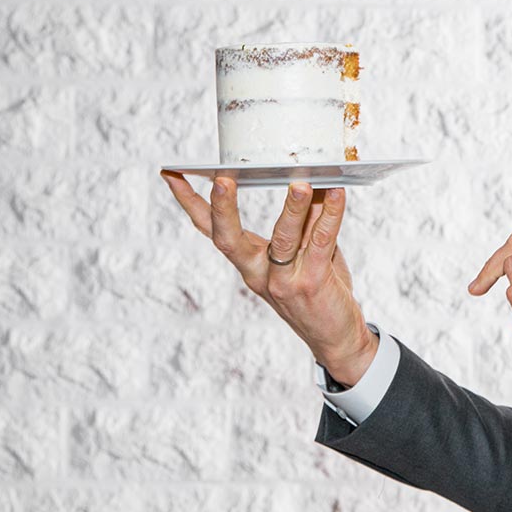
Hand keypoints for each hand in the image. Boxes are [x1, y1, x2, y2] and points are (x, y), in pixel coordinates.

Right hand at [161, 172, 376, 385]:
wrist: (335, 337)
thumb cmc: (318, 290)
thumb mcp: (303, 252)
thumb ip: (302, 221)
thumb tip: (306, 180)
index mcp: (249, 263)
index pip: (212, 231)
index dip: (190, 203)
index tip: (172, 175)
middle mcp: (258, 272)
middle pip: (229, 239)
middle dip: (222, 209)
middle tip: (221, 180)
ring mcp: (283, 281)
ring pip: (282, 238)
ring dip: (292, 209)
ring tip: (300, 184)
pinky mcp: (311, 283)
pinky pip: (320, 242)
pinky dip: (331, 216)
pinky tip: (338, 195)